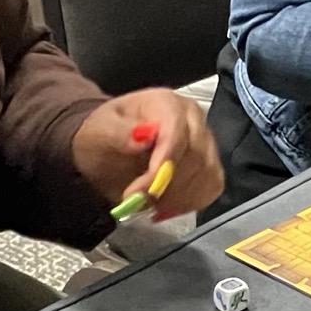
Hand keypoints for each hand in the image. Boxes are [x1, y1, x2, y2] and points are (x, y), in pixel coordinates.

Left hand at [72, 89, 224, 219]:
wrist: (109, 148)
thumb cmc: (104, 135)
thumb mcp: (99, 130)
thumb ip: (117, 132)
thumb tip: (142, 138)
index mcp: (167, 103)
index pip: (177, 134)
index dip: (162, 166)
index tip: (138, 192)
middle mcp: (194, 119)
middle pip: (196, 157)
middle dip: (166, 187)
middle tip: (137, 203)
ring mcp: (206, 141)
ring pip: (207, 174)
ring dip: (177, 198)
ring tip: (148, 204)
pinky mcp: (210, 164)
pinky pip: (212, 186)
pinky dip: (190, 202)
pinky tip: (166, 207)